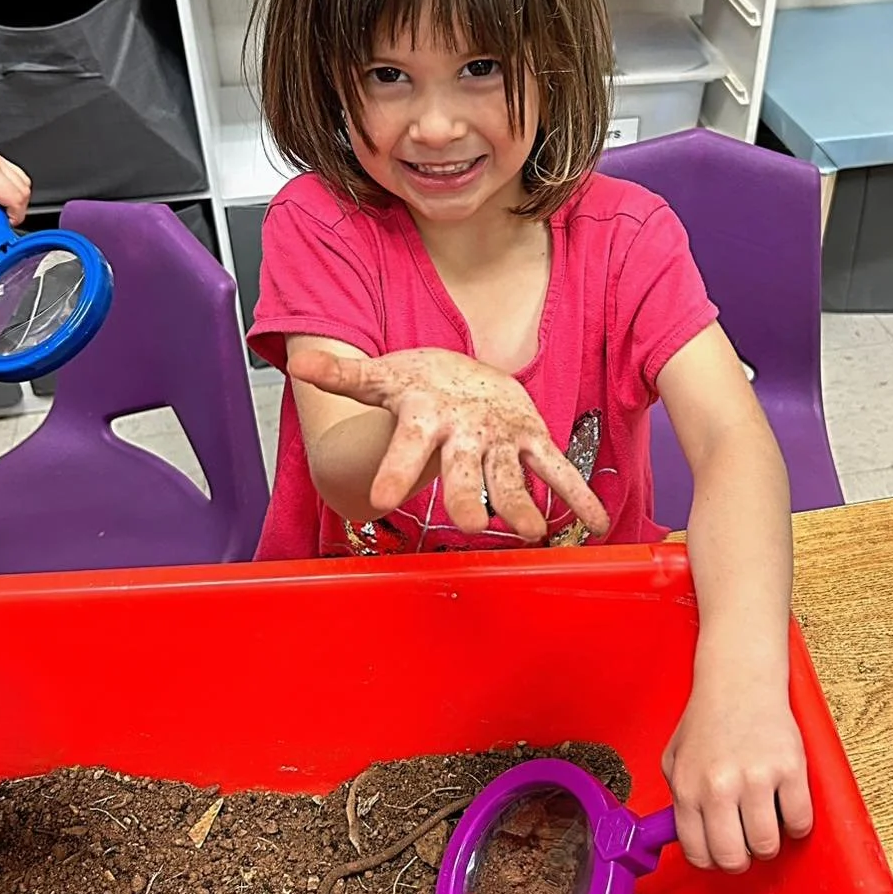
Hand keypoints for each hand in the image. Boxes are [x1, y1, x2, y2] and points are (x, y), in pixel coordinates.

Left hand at [289, 346, 609, 541]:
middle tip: (467, 525)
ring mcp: (503, 437)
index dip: (394, 470)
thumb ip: (344, 377)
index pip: (406, 443)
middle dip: (467, 495)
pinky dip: (578, 496)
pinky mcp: (532, 443)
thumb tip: (296, 361)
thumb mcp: (382, 379)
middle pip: (464, 467)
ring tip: (527, 532)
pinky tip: (595, 527)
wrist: (469, 368)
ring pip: (512, 475)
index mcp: (426, 414)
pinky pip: (557, 470)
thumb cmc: (420, 382)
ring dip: (521, 504)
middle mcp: (466, 428)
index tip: (379, 500)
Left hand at [662, 670, 812, 871]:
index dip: (711, 860)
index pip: (698, 853)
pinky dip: (795, 824)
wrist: (738, 682)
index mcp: (688, 787)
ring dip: (767, 841)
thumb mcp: (674, 759)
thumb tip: (687, 839)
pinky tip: (784, 805)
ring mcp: (756, 778)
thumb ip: (677, 800)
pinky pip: (799, 823)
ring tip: (763, 819)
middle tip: (744, 842)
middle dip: (740, 858)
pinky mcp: (791, 769)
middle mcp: (719, 786)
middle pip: (732, 858)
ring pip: (767, 846)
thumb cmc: (707, 721)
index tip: (719, 852)